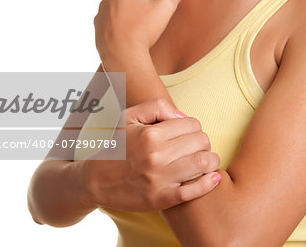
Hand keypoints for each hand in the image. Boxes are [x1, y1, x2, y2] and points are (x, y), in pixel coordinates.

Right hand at [78, 98, 220, 211]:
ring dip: (210, 160)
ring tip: (204, 160)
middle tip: (195, 147)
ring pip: (204, 164)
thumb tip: (182, 116)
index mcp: (150, 134)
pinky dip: (208, 183)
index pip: (193, 124)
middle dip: (203, 142)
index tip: (187, 134)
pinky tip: (212, 178)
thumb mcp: (128, 117)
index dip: (194, 127)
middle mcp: (156, 156)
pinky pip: (194, 191)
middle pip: (202, 142)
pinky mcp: (161, 199)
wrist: (93, 180)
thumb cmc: (114, 146)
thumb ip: (156, 107)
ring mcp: (159, 179)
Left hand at [93, 0, 181, 65]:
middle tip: (148, 24)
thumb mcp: (167, 7)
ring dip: (135, 17)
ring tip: (138, 31)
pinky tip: (129, 36)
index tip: (156, 16)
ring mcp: (102, 7)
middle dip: (146, 8)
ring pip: (128, 9)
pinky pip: (118, 21)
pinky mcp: (99, 22)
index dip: (161, 4)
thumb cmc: (143, 30)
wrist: (122, 55)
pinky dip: (124, 26)